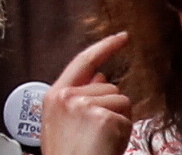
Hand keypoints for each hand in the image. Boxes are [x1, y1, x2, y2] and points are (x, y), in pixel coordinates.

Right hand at [42, 32, 132, 154]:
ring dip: (119, 124)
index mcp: (54, 97)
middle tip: (96, 138)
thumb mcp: (64, 125)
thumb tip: (101, 76)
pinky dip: (123, 136)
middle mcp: (67, 97)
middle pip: (109, 87)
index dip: (105, 47)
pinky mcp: (102, 117)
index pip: (83, 62)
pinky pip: (127, 120)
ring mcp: (84, 105)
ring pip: (122, 102)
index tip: (122, 37)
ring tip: (100, 144)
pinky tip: (107, 148)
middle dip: (112, 111)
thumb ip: (80, 98)